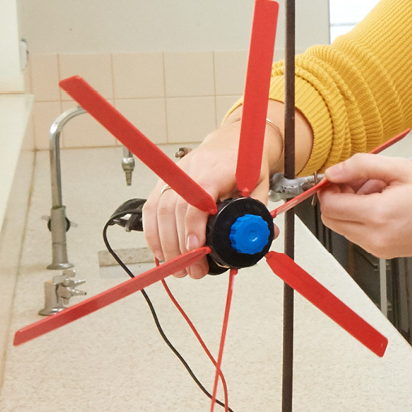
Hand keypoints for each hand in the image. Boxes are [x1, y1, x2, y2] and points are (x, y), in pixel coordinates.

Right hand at [144, 119, 276, 278]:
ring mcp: (174, 176)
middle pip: (174, 210)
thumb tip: (261, 237)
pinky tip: (161, 251)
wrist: (231, 141)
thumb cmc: (245, 161)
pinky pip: (151, 210)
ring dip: (166, 245)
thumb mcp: (259, 183)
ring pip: (158, 212)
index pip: (197, 199)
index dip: (193, 226)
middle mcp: (190, 171)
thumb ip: (258, 210)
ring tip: (179, 267)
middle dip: (180, 246)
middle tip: (193, 270)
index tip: (195, 249)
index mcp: (216, 170)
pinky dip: (153, 233)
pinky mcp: (164, 182)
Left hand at [316, 154, 411, 259]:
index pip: (330, 205)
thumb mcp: (402, 169)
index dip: (329, 187)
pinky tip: (384, 206)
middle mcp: (375, 237)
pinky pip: (357, 235)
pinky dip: (362, 219)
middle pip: (331, 219)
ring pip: (342, 227)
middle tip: (358, 181)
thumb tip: (334, 171)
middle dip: (338, 198)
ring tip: (378, 193)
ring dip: (350, 209)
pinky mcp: (383, 252)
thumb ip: (362, 166)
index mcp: (380, 214)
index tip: (341, 175)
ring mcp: (378, 248)